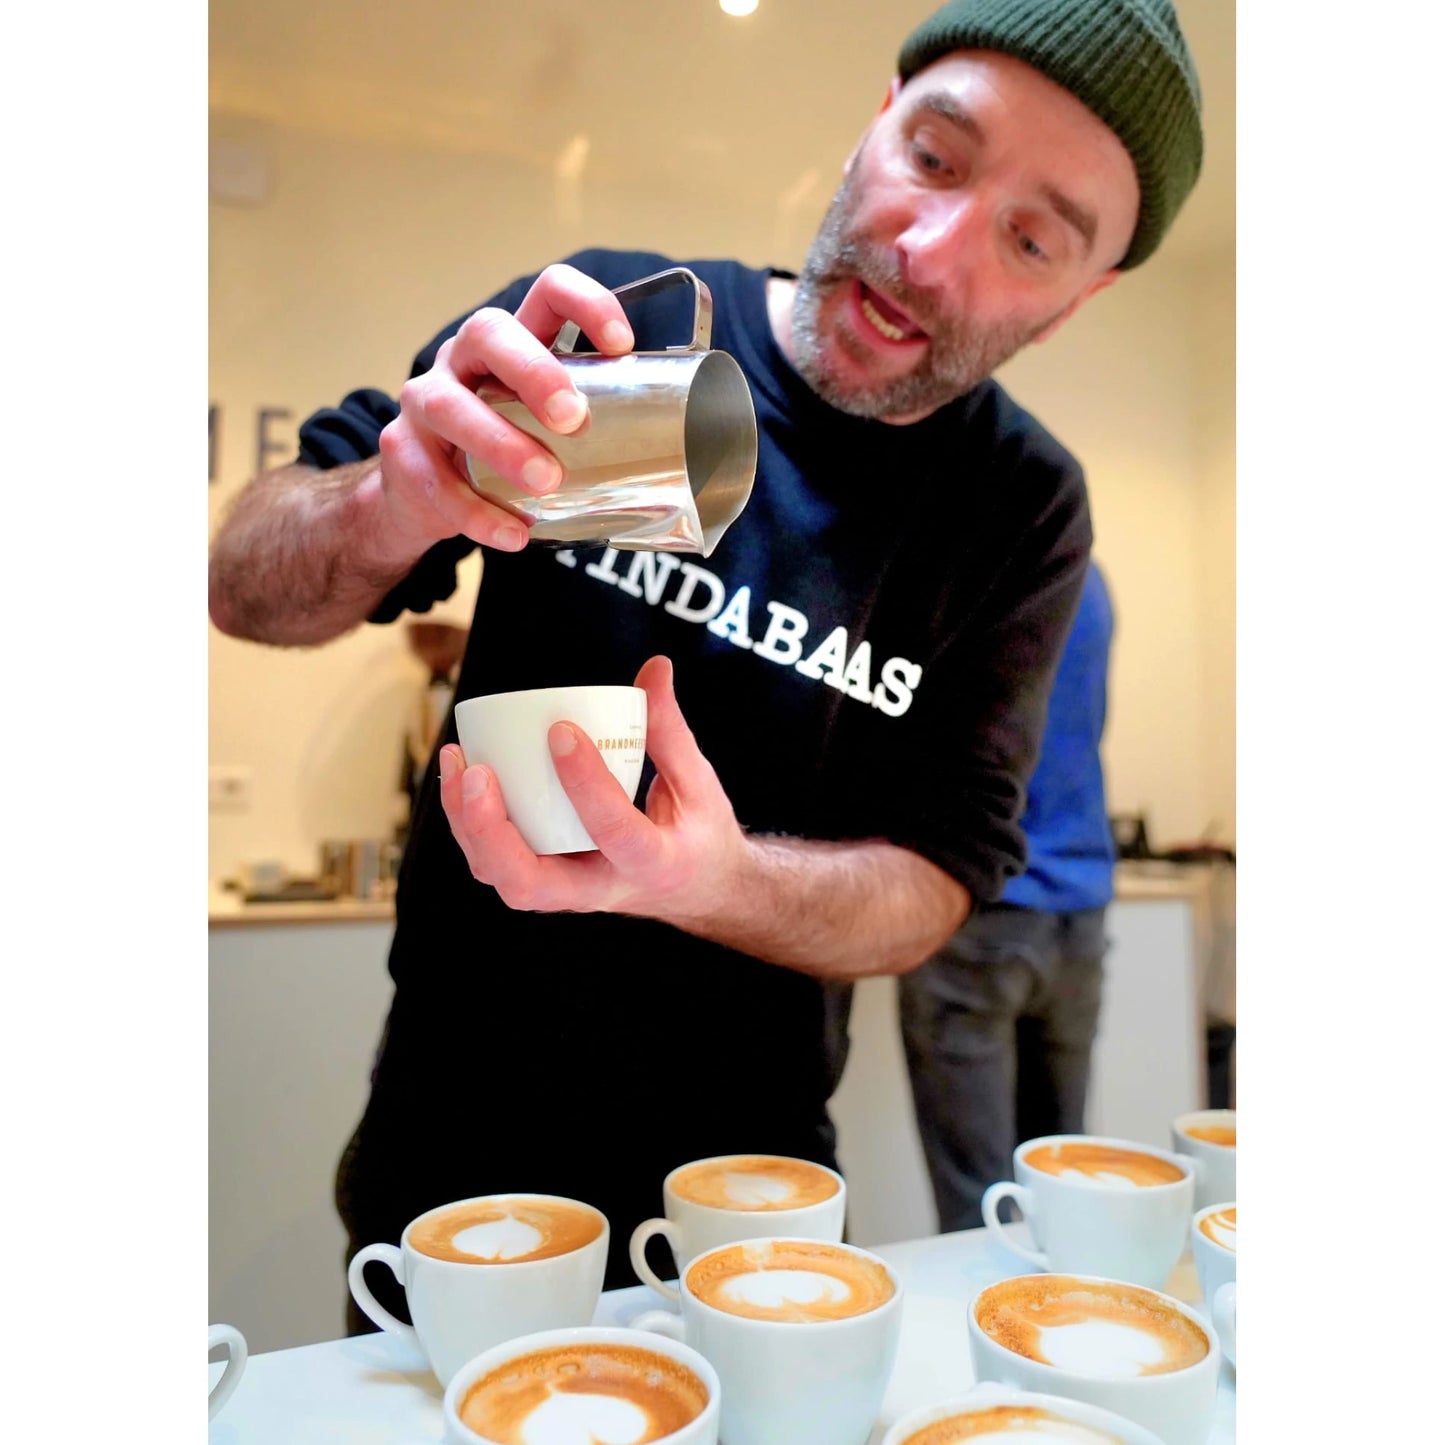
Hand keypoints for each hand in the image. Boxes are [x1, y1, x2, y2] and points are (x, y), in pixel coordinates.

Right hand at [375, 264, 634, 555]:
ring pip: (451, 406)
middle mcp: (463, 359)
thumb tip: (699, 462)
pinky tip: (513, 534)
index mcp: (512, 343)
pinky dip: (476, 512)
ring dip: (501, 443)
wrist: (420, 494)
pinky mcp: (402, 452)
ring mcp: (425, 401)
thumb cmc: (505, 450)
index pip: (547, 292)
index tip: (622, 344)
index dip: (586, 304)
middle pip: (489, 333)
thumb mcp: (545, 426)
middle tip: (573, 418)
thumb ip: (598, 429)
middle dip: (534, 371)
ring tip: (545, 482)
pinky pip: (434, 480)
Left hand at [438, 656, 746, 924]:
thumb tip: (656, 667)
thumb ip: (670, 729)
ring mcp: (568, 892)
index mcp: (652, 864)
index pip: (615, 831)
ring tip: (457, 760)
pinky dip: (471, 822)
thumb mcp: (698, 784)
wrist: (699, 891)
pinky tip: (461, 773)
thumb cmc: (699, 834)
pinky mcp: (547, 882)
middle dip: (492, 830)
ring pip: (502, 876)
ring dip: (468, 824)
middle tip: (478, 773)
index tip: (562, 729)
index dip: (586, 783)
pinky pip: (496, 863)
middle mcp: (601, 889)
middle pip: (529, 884)